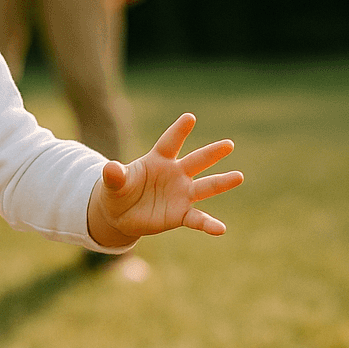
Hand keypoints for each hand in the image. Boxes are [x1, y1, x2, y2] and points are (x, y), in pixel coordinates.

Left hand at [87, 113, 242, 247]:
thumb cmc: (119, 191)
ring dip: (221, 182)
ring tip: (238, 176)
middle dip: (211, 153)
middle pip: (196, 161)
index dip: (179, 131)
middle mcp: (175, 174)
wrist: (119, 214)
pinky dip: (208, 224)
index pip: (170, 142)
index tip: (189, 117)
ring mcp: (181, 194)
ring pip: (205, 186)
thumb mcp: (113, 183)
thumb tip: (110, 168)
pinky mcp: (181, 214)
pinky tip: (220, 229)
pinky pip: (197, 219)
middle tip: (228, 144)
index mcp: (158, 160)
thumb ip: (115, 176)